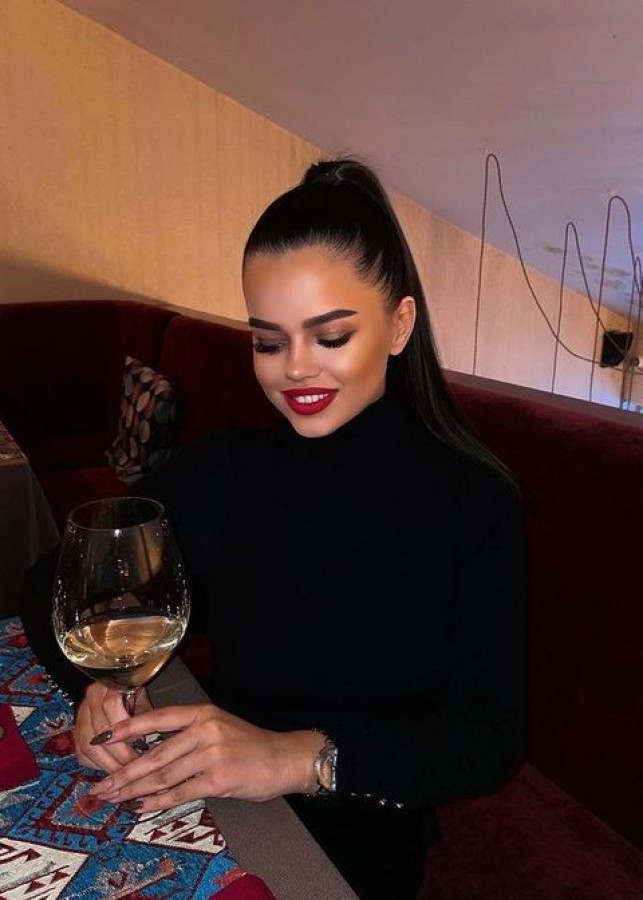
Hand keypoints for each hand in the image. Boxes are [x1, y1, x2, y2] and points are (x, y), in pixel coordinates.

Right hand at [74, 682, 151, 772]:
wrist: (114, 683)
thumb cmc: (134, 693)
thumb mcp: (143, 698)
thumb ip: (144, 718)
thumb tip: (151, 746)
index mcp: (108, 686)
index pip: (111, 706)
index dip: (125, 730)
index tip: (141, 748)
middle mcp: (90, 699)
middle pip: (98, 731)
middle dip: (117, 754)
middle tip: (134, 768)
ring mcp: (80, 715)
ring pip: (88, 746)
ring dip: (107, 764)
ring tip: (123, 773)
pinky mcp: (76, 731)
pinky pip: (81, 753)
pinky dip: (95, 764)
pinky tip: (109, 769)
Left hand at [86, 703, 324, 812]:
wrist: (283, 758)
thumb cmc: (249, 745)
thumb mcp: (218, 727)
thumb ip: (187, 735)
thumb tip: (150, 752)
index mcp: (202, 713)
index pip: (157, 718)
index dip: (127, 729)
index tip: (101, 738)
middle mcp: (204, 729)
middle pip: (155, 753)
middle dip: (124, 772)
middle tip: (101, 785)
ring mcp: (212, 754)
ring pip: (164, 775)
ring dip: (135, 791)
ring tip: (114, 799)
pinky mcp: (218, 779)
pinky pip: (181, 793)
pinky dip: (158, 802)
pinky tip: (142, 807)